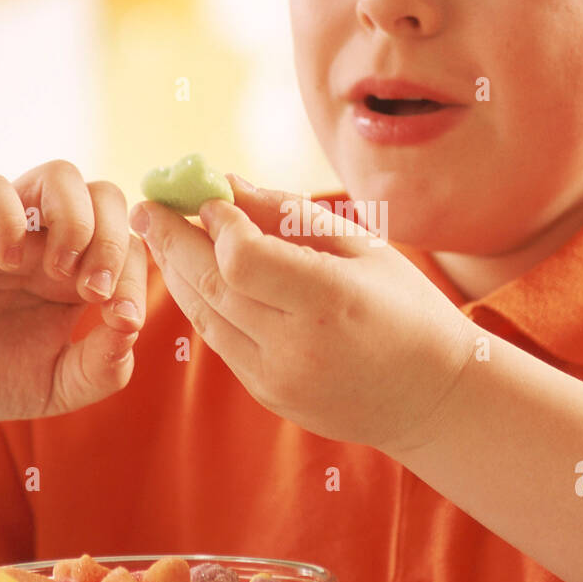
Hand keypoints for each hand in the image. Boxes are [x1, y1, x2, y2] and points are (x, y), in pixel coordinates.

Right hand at [0, 160, 147, 436]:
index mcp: (81, 273)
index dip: (135, 277)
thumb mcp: (59, 385)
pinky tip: (6, 262)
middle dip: (113, 241)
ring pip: (61, 175)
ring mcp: (6, 225)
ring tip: (57, 272)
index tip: (122, 320)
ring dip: (74, 220)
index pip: (131, 246)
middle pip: (106, 196)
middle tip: (93, 292)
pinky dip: (9, 217)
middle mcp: (49, 239)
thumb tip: (131, 327)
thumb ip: (103, 367)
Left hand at [130, 176, 478, 456]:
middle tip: (148, 205)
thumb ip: (292, 215)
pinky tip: (194, 274)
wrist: (434, 396)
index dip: (217, 224)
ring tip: (159, 234)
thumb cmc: (407, 308)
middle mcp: (297, 346)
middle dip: (172, 240)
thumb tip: (228, 185)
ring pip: (205, 316)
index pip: (243, 259)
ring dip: (176, 271)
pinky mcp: (270, 396)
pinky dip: (203, 302)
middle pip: (211, 285)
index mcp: (330, 301)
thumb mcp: (365, 247)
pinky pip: (221, 341)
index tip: (211, 198)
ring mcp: (279, 378)